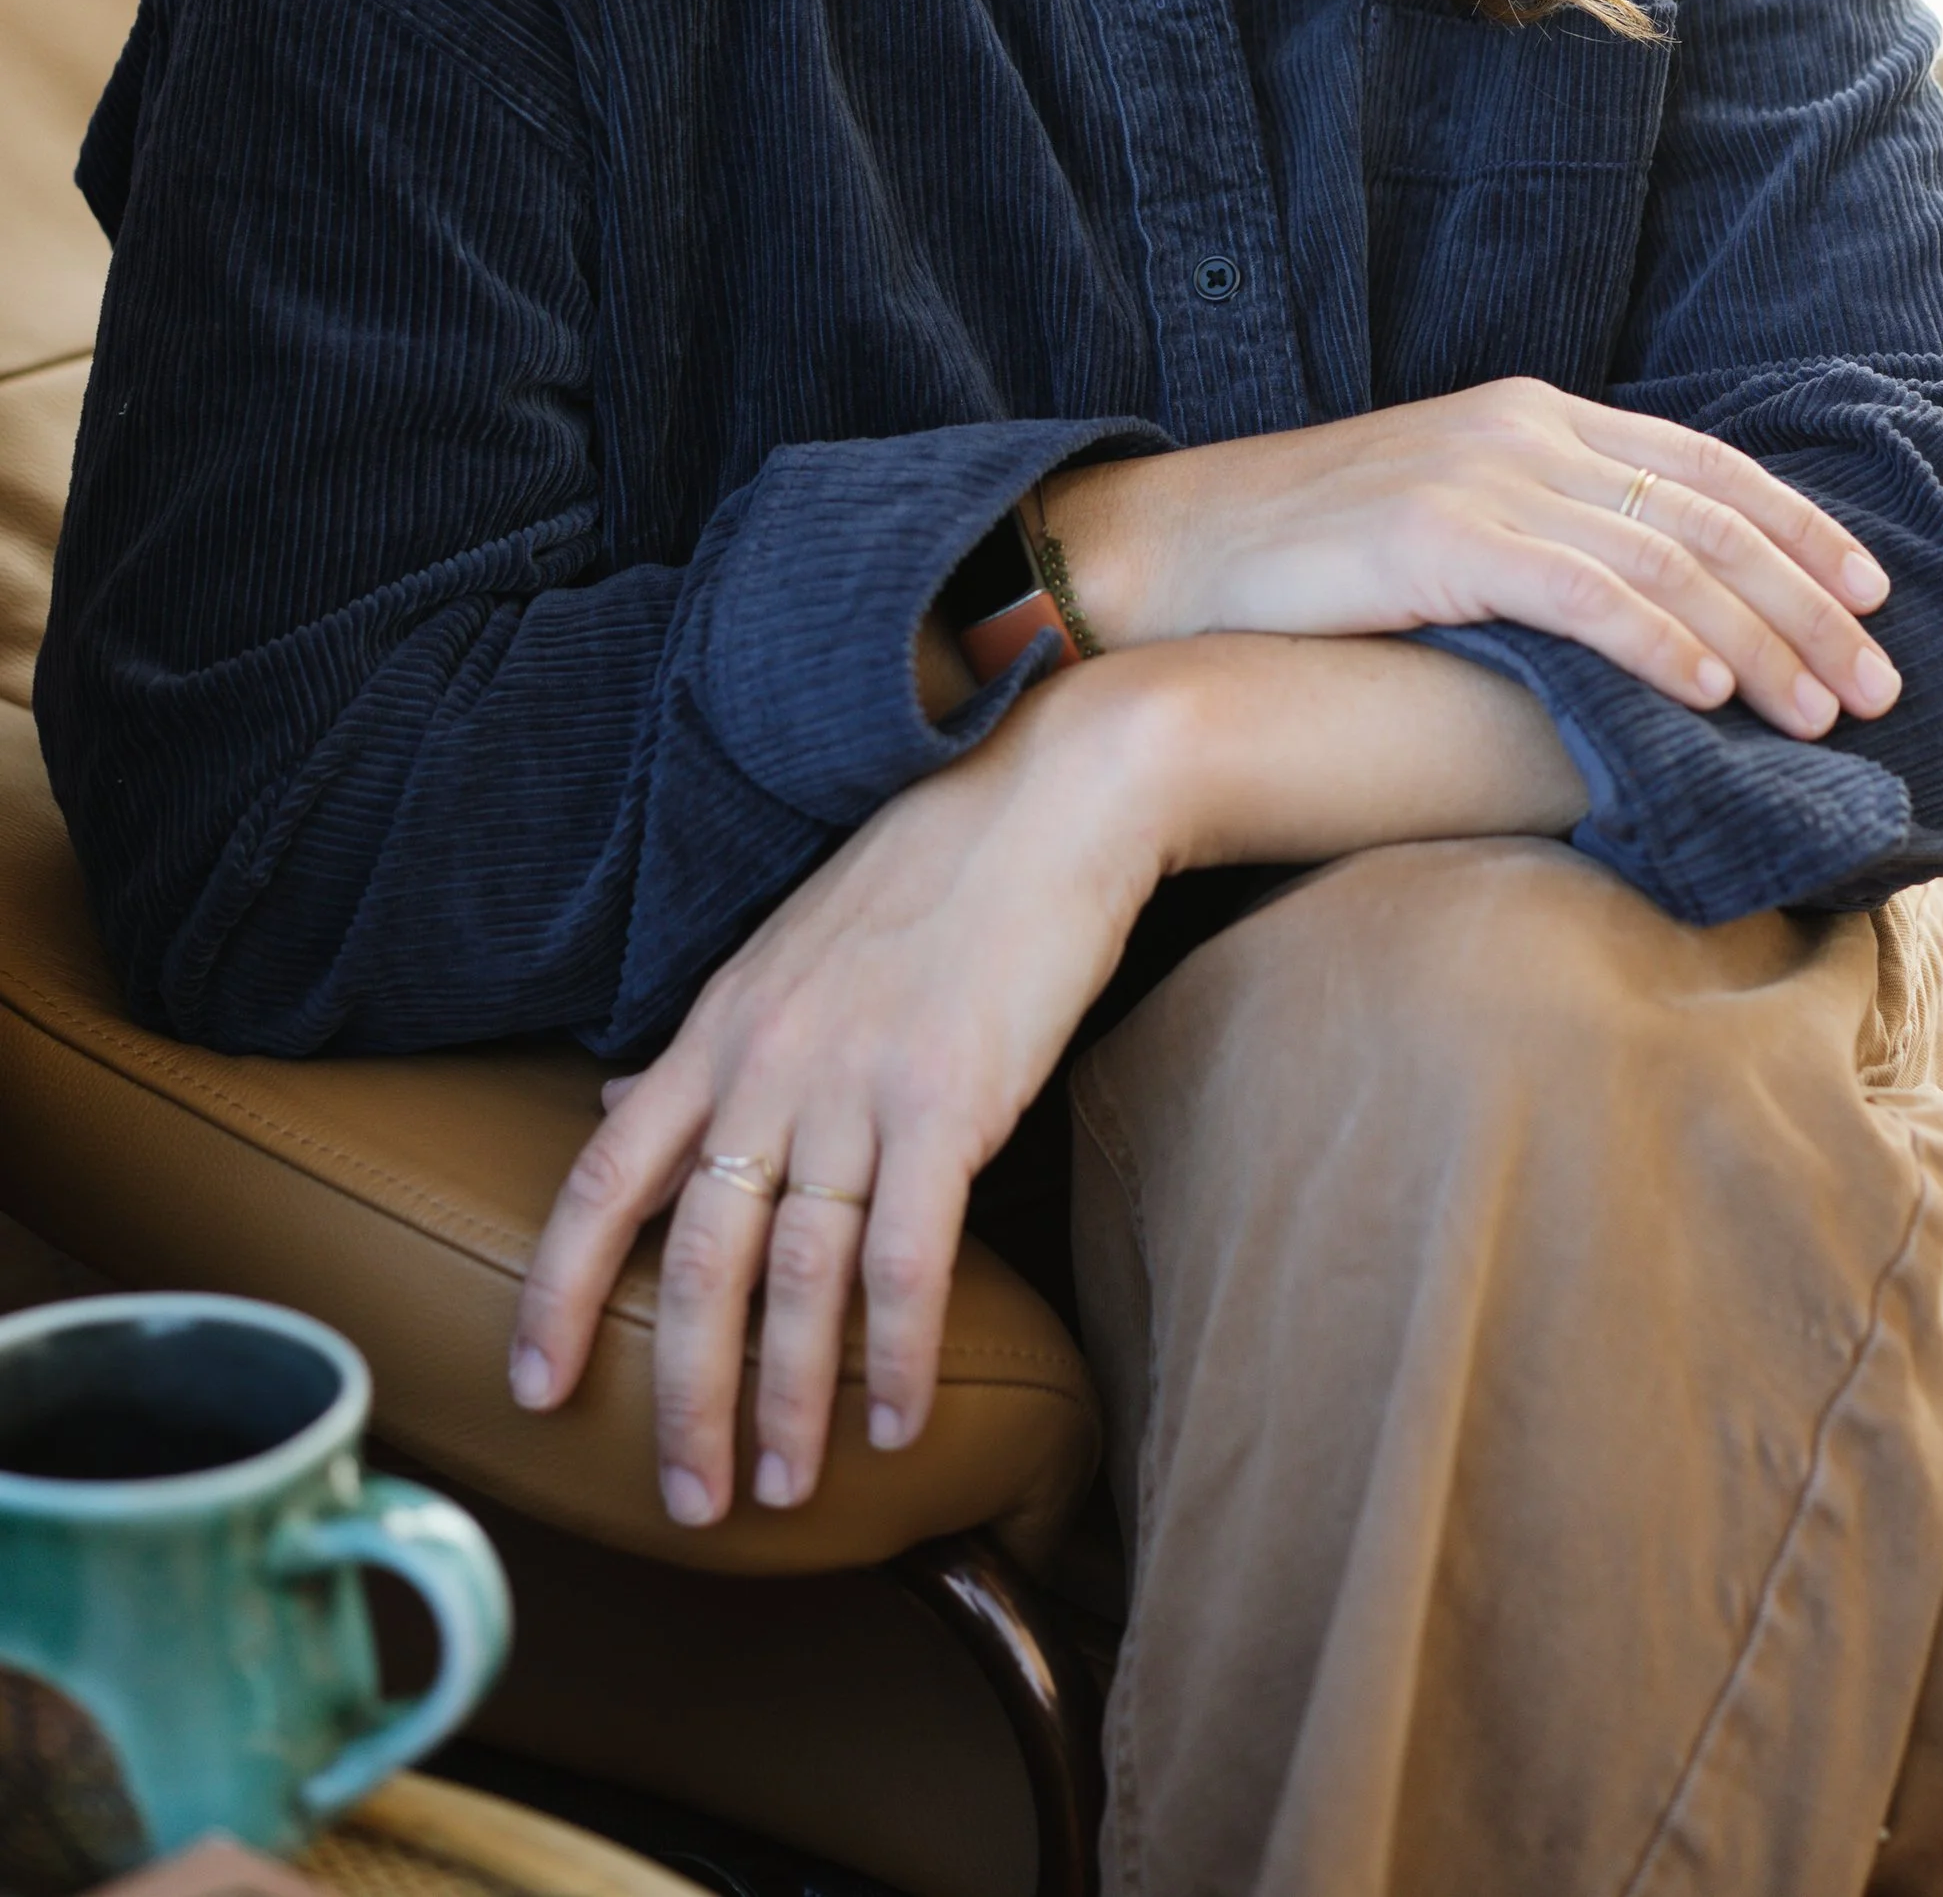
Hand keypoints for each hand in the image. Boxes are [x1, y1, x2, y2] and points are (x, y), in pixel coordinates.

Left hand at [506, 662, 1167, 1524]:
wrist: (1050, 797)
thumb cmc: (927, 870)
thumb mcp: (783, 949)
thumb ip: (702, 1042)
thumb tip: (609, 1103)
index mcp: (719, 1027)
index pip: (602, 1176)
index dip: (557, 1290)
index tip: (534, 1388)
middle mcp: (769, 1063)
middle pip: (697, 1258)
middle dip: (680, 1394)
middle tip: (685, 1501)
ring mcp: (857, 1083)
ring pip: (798, 1276)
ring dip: (785, 1400)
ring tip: (782, 1488)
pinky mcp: (950, 1099)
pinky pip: (909, 1258)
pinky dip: (899, 1352)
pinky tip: (898, 1420)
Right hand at [1049, 380, 1898, 739]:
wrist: (1167, 548)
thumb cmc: (1302, 560)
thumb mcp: (1444, 522)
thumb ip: (1542, 538)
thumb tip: (1645, 611)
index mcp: (1532, 416)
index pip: (1703, 466)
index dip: (1800, 528)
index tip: (1873, 594)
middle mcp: (1522, 431)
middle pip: (1707, 515)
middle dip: (1810, 601)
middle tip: (1882, 681)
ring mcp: (1481, 477)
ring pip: (1665, 560)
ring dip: (1761, 640)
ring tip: (1823, 713)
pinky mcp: (1438, 536)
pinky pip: (1583, 592)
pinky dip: (1663, 644)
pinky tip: (1715, 695)